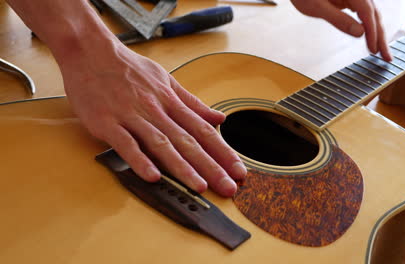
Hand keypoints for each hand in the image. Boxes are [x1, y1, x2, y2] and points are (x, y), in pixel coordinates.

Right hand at [60, 41, 246, 196]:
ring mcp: (132, 116)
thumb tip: (219, 117)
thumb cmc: (128, 68)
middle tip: (228, 187)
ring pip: (161, 144)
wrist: (90, 52)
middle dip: (211, 167)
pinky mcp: (107, 123)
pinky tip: (152, 176)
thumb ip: (192, 103)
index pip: (204, 130)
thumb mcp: (166, 80)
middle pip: (188, 142)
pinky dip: (140, 160)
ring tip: (199, 187)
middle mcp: (156, 110)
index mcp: (171, 101)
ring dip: (182, 167)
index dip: (223, 152)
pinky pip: (126, 144)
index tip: (238, 170)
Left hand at [291, 0, 391, 60]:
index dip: (373, 32)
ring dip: (377, 32)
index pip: (368, 13)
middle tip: (386, 56)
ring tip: (381, 51)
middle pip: (374, 14)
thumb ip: (339, 20)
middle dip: (380, 36)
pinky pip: (365, 13)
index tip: (374, 49)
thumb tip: (360, 33)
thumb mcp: (318, 8)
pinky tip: (371, 37)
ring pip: (371, 14)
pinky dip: (369, 26)